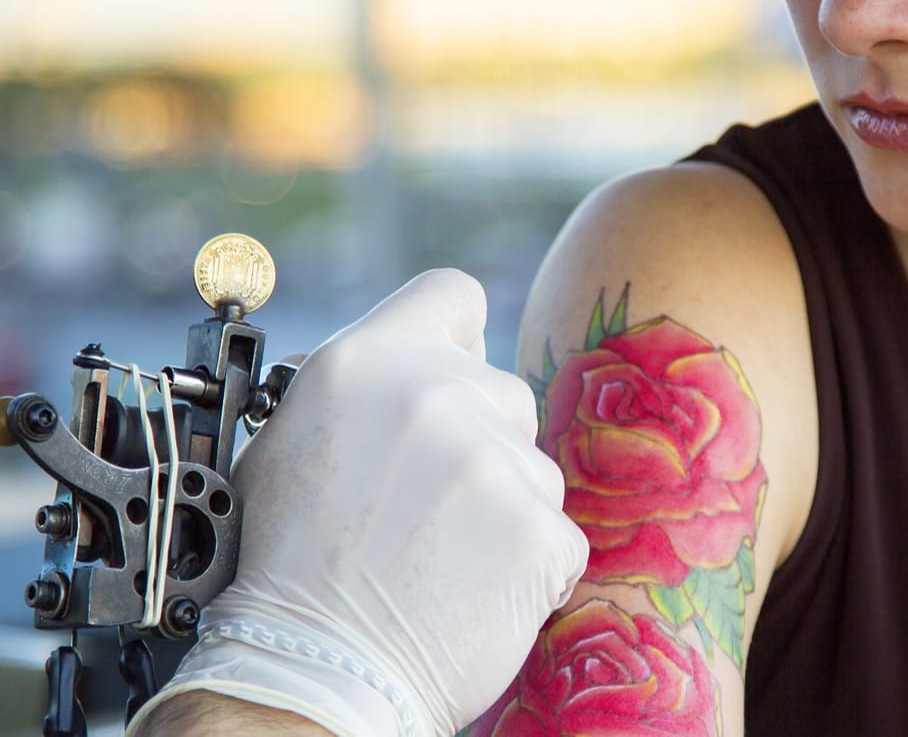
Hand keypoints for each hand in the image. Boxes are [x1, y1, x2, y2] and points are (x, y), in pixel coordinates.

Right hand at [129, 270, 587, 735]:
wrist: (312, 672)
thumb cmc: (289, 570)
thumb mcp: (291, 444)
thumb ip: (364, 392)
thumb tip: (411, 370)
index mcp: (363, 362)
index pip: (452, 295)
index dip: (459, 337)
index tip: (455, 372)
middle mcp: (432, 395)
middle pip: (505, 392)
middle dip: (483, 443)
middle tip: (431, 506)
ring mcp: (490, 461)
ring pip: (534, 468)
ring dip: (505, 509)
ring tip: (440, 559)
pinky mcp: (538, 529)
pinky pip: (558, 535)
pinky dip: (529, 568)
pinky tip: (473, 591)